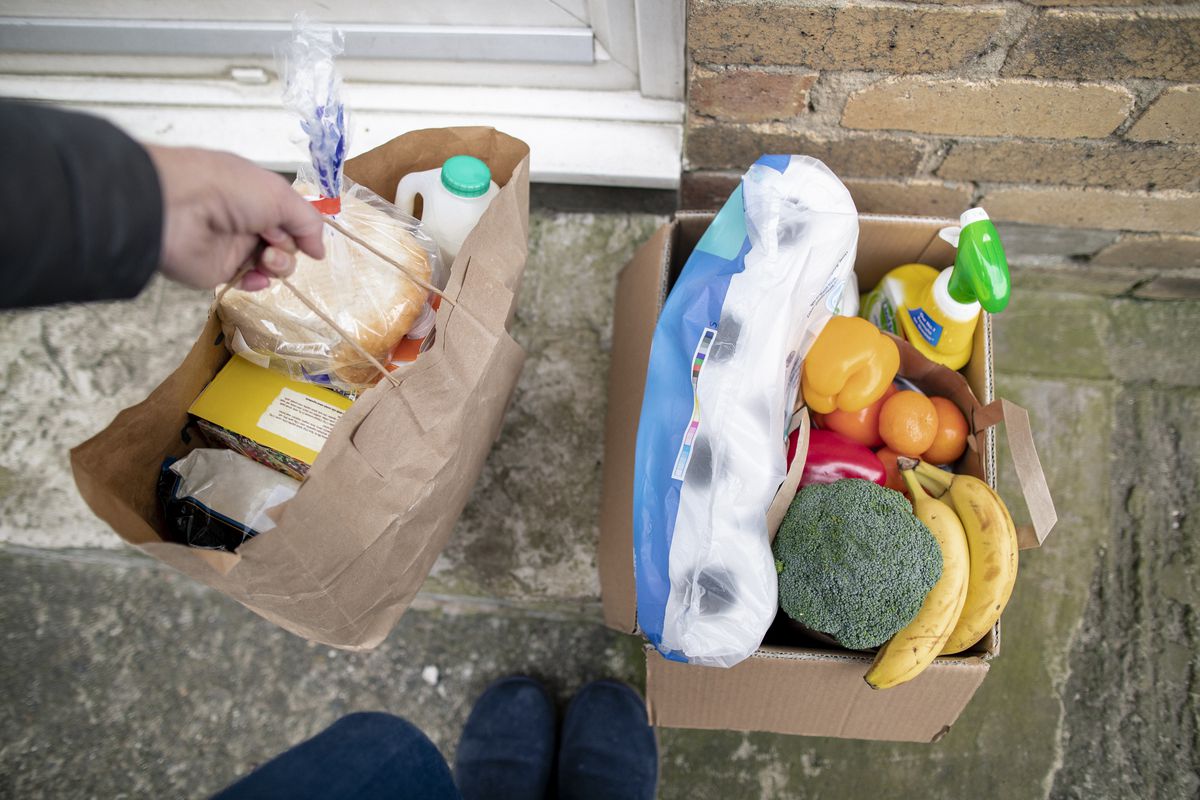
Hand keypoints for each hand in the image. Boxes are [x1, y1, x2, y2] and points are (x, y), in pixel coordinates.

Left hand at [146, 145, 325, 291]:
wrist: (177, 209)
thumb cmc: (228, 191)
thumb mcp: (279, 195)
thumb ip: (308, 222)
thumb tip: (319, 250)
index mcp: (258, 194)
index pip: (291, 216)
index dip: (302, 228)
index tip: (307, 237)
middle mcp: (247, 219)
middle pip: (287, 242)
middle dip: (289, 245)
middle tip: (273, 239)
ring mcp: (234, 246)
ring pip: (273, 264)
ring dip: (278, 264)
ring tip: (265, 258)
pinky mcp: (220, 270)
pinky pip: (250, 282)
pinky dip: (257, 282)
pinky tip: (254, 276)